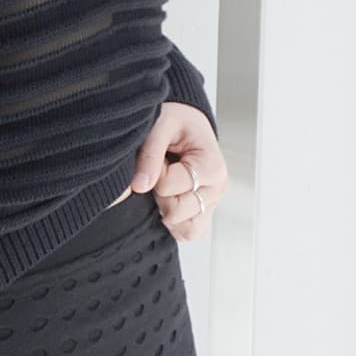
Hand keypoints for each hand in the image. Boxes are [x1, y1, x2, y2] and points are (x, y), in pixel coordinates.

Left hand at [130, 103, 227, 242]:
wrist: (185, 123)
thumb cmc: (177, 121)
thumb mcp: (160, 125)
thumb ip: (149, 155)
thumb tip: (139, 186)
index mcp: (212, 167)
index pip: (167, 186)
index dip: (154, 172)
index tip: (160, 156)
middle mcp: (216, 189)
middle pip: (175, 212)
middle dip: (158, 192)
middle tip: (161, 170)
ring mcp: (211, 204)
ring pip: (185, 229)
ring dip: (165, 209)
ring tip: (165, 184)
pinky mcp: (203, 214)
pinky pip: (188, 234)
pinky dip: (173, 223)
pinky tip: (167, 200)